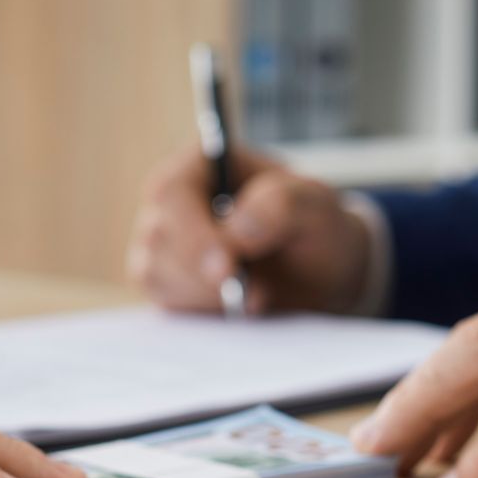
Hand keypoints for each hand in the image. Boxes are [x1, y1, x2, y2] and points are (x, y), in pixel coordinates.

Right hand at [129, 146, 371, 312]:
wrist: (320, 273)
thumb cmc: (316, 227)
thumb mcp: (316, 207)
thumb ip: (281, 206)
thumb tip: (236, 229)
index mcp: (202, 165)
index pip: (173, 194)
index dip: (193, 233)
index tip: (226, 268)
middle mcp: (173, 203)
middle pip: (158, 239)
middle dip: (203, 275)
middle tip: (255, 296)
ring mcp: (166, 245)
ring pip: (156, 275)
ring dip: (206, 297)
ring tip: (259, 300)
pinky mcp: (169, 283)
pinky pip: (167, 303)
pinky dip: (203, 312)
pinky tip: (240, 311)